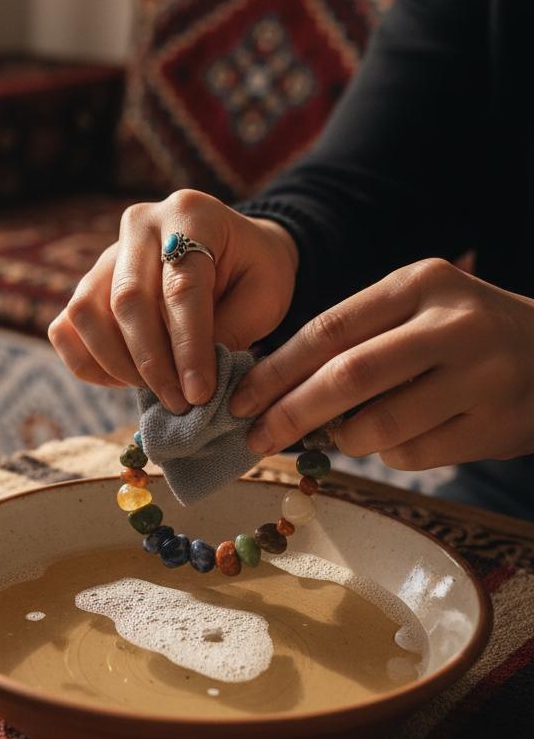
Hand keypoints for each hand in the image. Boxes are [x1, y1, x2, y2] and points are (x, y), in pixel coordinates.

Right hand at [48, 190, 298, 413]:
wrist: (231, 250)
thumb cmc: (251, 271)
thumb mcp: (264, 295)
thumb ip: (231, 330)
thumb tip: (192, 381)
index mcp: (190, 214)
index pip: (181, 287)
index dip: (188, 346)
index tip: (199, 393)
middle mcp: (139, 224)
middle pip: (127, 299)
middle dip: (152, 362)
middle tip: (179, 402)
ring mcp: (105, 253)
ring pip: (86, 313)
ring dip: (117, 365)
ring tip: (155, 391)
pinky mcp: (87, 283)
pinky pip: (66, 327)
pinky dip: (87, 362)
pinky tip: (123, 379)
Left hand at [230, 258, 533, 467]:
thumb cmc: (458, 332)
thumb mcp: (413, 308)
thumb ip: (353, 338)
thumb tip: (270, 390)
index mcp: (419, 284)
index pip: (329, 329)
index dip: (276, 370)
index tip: (240, 400)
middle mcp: (453, 324)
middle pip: (348, 377)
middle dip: (290, 412)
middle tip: (255, 437)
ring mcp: (482, 376)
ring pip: (379, 425)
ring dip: (344, 438)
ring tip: (343, 432)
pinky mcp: (498, 425)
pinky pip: (413, 454)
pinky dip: (388, 454)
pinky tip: (399, 436)